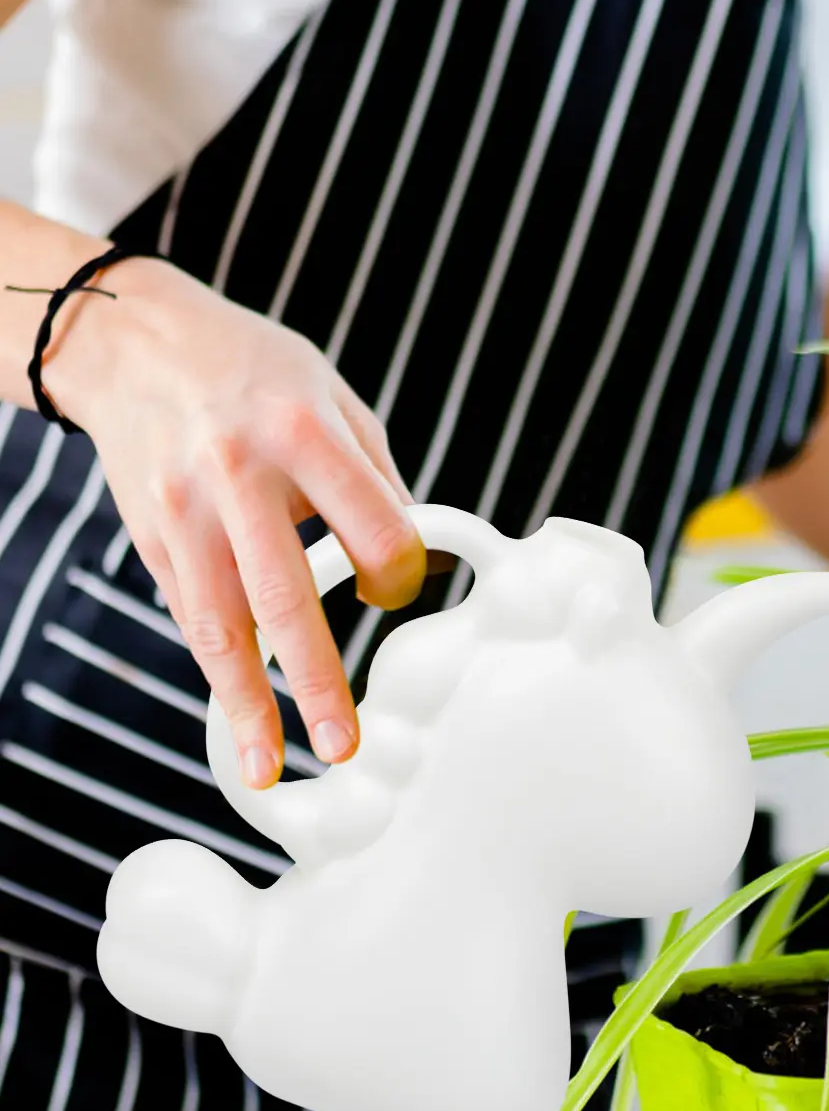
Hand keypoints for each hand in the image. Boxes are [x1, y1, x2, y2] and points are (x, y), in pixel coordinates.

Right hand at [48, 257, 425, 788]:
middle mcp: (238, 476)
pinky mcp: (149, 536)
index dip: (399, 571)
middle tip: (343, 747)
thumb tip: (415, 557)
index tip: (399, 587)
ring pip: (220, 625)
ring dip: (247, 706)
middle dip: (317, 680)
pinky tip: (241, 717)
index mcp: (304, 432)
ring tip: (269, 768)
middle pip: (286, 594)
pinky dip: (219, 671)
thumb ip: (377, 475)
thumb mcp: (332, 395)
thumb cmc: (255, 372)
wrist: (131, 342)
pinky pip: (192, 616)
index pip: (374, 526)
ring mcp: (184, 511)